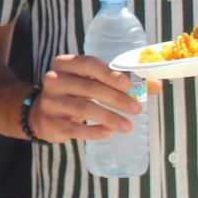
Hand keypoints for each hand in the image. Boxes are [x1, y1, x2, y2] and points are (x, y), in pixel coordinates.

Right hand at [24, 53, 143, 144]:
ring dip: (109, 117)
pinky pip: (75, 128)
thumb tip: (156, 85)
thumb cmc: (75, 94)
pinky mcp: (50, 122)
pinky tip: (108, 133)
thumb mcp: (92, 83)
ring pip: (84, 108)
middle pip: (89, 87)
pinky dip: (94, 131)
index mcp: (65, 64)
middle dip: (116, 99)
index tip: (128, 85)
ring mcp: (50, 101)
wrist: (42, 115)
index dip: (109, 73)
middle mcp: (54, 80)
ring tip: (128, 126)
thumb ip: (121, 83)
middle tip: (137, 109)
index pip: (88, 64)